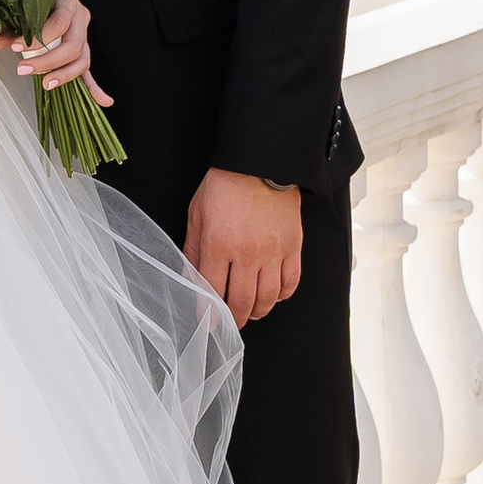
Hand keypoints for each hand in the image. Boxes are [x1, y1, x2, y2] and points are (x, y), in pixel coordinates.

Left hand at [0, 0, 110, 102]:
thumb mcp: (21, 8)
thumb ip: (7, 28)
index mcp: (68, 2)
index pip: (59, 23)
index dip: (38, 38)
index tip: (15, 47)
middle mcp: (80, 18)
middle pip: (73, 45)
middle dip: (47, 61)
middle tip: (23, 69)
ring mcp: (84, 35)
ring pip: (82, 59)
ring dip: (65, 75)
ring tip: (46, 84)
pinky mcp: (83, 51)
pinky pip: (89, 71)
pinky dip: (95, 87)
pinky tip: (103, 101)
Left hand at [185, 167, 302, 326]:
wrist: (261, 162)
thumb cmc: (226, 185)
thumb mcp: (198, 214)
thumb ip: (193, 248)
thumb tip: (189, 276)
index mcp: (219, 244)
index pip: (213, 292)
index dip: (210, 313)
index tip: (209, 321)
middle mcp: (248, 253)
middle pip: (243, 302)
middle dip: (235, 319)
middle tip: (230, 321)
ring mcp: (274, 251)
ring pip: (267, 298)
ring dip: (257, 311)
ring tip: (251, 311)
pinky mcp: (293, 247)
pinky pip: (290, 283)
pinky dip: (281, 295)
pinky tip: (272, 294)